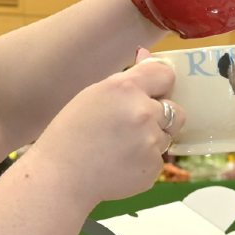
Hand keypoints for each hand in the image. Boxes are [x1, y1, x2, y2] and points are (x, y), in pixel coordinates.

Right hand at [27, 49, 184, 204]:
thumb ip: (125, 81)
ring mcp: (151, 142)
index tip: (150, 94)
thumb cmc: (67, 136)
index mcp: (125, 89)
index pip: (165, 74)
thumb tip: (147, 56)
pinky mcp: (153, 168)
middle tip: (130, 128)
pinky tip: (118, 164)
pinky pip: (157, 160)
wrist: (59, 178)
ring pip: (166, 137)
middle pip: (175, 110)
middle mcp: (143, 112)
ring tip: (118, 149)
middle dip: (160, 117)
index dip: (159, 86)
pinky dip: (142, 163)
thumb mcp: (91, 97)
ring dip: (150, 141)